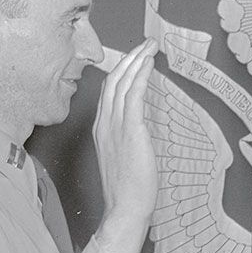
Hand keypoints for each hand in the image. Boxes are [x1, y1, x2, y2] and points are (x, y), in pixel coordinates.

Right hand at [93, 39, 158, 252]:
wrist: (125, 209)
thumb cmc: (128, 189)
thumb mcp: (124, 157)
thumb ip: (128, 138)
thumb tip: (142, 127)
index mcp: (102, 129)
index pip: (108, 91)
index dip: (121, 71)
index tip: (136, 58)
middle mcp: (104, 124)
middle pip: (113, 81)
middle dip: (129, 58)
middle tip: (145, 44)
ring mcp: (114, 126)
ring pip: (122, 83)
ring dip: (137, 60)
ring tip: (149, 46)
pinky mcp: (130, 131)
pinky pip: (133, 94)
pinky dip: (141, 75)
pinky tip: (149, 63)